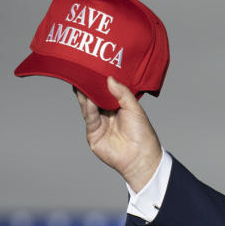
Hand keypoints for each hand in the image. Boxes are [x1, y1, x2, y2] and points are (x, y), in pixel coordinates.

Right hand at [76, 76, 163, 190]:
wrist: (140, 157)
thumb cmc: (142, 134)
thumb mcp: (134, 108)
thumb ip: (122, 93)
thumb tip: (109, 78)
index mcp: (117, 107)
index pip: (105, 91)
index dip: (100, 81)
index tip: (94, 68)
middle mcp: (106, 114)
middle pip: (93, 97)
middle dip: (88, 85)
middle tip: (82, 71)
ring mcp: (98, 124)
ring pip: (88, 105)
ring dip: (85, 93)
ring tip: (82, 81)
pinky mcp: (93, 133)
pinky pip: (89, 117)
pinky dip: (88, 106)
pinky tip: (87, 97)